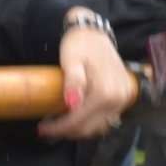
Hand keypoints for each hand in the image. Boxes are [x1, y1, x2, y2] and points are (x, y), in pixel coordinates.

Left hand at [38, 11, 135, 140]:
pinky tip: (77, 116)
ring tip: (60, 124)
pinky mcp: (125, 97)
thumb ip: (73, 82)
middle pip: (89, 128)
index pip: (78, 121)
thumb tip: (72, 105)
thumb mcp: (71, 61)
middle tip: (47, 128)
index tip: (40, 129)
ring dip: (79, 129)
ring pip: (99, 127)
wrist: (95, 33)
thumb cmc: (79, 45)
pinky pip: (107, 119)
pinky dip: (91, 122)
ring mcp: (124, 99)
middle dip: (66, 132)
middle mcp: (118, 99)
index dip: (58, 128)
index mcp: (105, 92)